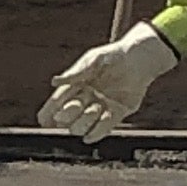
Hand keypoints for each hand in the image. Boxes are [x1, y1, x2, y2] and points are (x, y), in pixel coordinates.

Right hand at [40, 20, 176, 142]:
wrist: (140, 60)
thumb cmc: (113, 55)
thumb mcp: (93, 60)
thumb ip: (76, 72)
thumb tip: (54, 82)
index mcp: (73, 87)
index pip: (54, 105)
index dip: (48, 113)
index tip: (46, 120)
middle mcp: (84, 101)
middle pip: (65, 120)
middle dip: (68, 116)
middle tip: (77, 104)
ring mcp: (99, 110)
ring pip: (81, 128)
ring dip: (85, 121)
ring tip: (95, 106)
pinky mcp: (116, 115)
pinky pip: (103, 130)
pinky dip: (99, 130)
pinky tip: (99, 123)